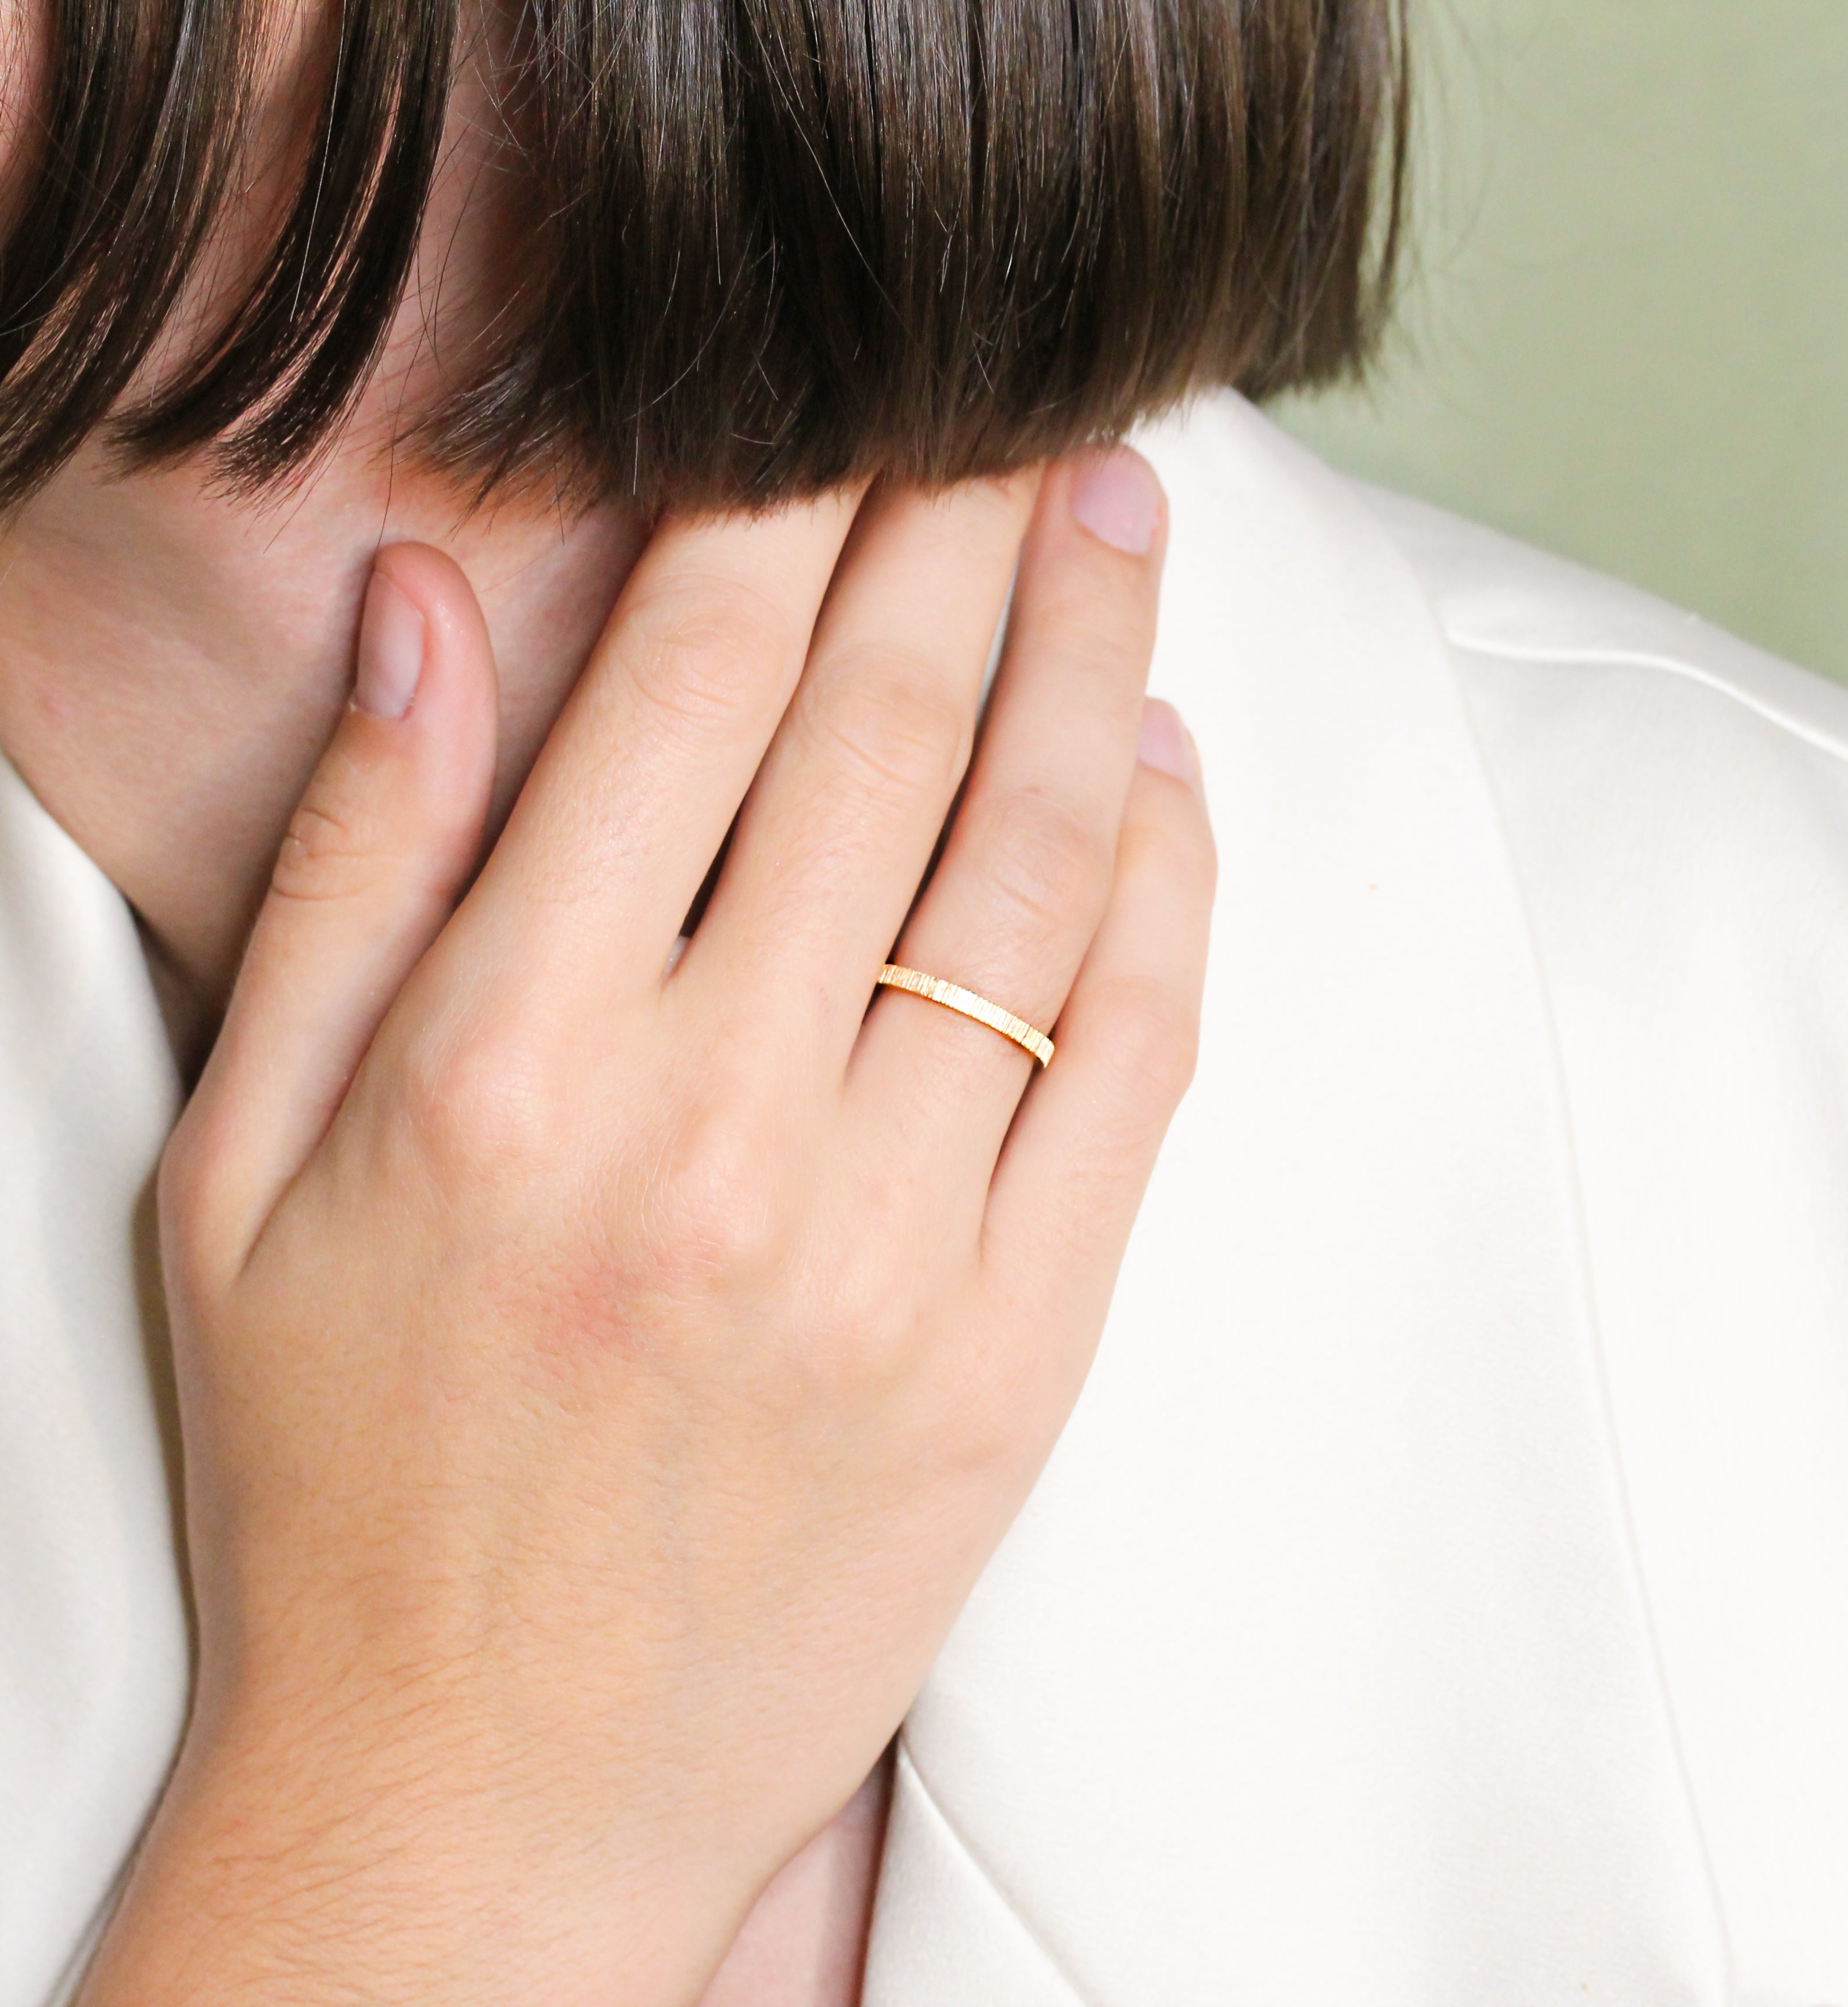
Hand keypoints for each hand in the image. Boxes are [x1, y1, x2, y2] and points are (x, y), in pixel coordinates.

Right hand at [81, 452, 1212, 2004]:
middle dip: (978, 535)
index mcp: (507, 1062)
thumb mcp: (242, 1170)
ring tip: (1125, 540)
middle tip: (1044, 415)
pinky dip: (1173, 899)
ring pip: (1043, 876)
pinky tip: (1170, 783)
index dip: (795, 502)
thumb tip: (429, 604)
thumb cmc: (346, 1484)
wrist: (486, 1801)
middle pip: (892, 737)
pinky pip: (1135, 1066)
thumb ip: (348, 867)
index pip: (690, 683)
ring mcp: (890, 1249)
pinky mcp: (1014, 1355)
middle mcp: (715, 1132)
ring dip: (1099, 672)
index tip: (865, 402)